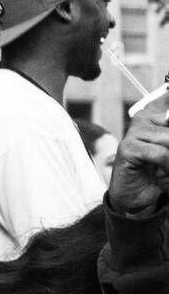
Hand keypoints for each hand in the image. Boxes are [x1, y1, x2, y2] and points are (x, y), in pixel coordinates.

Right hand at [109, 89, 168, 215]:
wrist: (138, 197)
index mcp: (157, 112)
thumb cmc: (159, 171)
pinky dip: (167, 167)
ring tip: (166, 171)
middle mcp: (144, 117)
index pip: (168, 95)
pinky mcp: (128, 148)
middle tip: (168, 161)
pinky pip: (160, 153)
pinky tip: (161, 175)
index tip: (164, 144)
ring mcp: (134, 131)